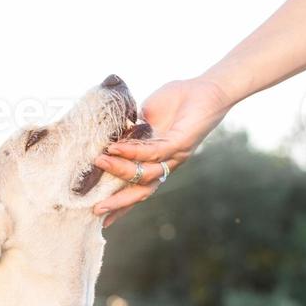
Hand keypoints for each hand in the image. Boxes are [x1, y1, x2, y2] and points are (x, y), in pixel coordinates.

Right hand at [92, 77, 231, 225]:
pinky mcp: (180, 144)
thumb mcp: (146, 117)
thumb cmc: (178, 100)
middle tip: (97, 209)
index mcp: (157, 161)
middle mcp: (166, 164)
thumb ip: (131, 130)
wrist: (207, 88)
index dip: (120, 204)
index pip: (137, 187)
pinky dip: (133, 152)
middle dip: (119, 203)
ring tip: (100, 162)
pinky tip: (116, 149)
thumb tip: (109, 136)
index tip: (100, 217)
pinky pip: (153, 153)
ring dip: (120, 170)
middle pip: (141, 192)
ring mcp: (174, 157)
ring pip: (145, 174)